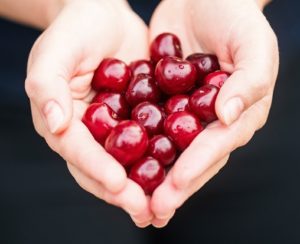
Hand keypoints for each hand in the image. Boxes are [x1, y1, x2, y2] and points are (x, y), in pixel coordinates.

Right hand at [25, 0, 151, 226]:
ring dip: (145, 185)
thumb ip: (48, 86)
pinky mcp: (138, 118)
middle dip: (123, 191)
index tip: (119, 185)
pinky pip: (150, 142)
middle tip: (145, 210)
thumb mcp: (55, 52)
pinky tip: (180, 173)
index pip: (78, 152)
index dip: (96, 169)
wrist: (104, 14)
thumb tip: (54, 124)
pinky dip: (162, 160)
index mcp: (65, 121)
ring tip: (163, 205)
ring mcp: (114, 127)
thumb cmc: (75, 29)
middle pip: (103, 168)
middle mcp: (89, 132)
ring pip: (128, 163)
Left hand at [149, 0, 278, 226]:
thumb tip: (227, 117)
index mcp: (239, 110)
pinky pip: (149, 127)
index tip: (176, 185)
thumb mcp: (254, 43)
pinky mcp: (163, 101)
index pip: (218, 145)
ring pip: (169, 150)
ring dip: (153, 176)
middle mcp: (212, 119)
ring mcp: (187, 112)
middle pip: (193, 158)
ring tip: (133, 199)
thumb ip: (249, 81)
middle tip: (152, 208)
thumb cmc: (236, 14)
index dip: (198, 166)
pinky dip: (136, 146)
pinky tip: (119, 164)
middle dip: (174, 184)